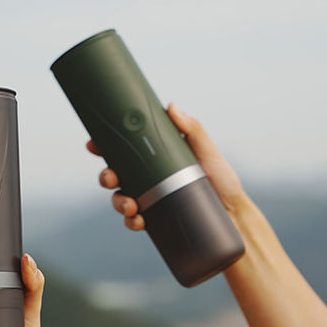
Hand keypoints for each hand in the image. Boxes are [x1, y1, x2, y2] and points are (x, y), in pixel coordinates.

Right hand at [88, 102, 248, 231]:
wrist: (233, 215)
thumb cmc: (222, 180)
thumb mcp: (207, 151)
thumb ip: (191, 128)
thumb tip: (172, 106)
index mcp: (155, 158)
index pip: (124, 150)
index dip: (104, 146)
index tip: (93, 144)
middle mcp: (148, 178)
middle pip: (115, 175)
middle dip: (106, 176)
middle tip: (111, 178)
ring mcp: (149, 199)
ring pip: (120, 198)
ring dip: (117, 201)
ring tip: (130, 205)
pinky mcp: (154, 220)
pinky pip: (133, 220)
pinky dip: (130, 221)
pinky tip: (137, 220)